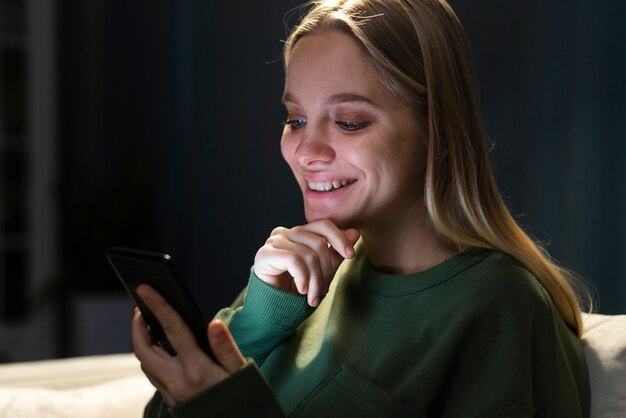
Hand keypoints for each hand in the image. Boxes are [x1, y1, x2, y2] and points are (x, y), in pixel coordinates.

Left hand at [132, 284, 244, 405]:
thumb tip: (214, 324)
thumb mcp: (241, 372)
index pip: (173, 329)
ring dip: (142, 342)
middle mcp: (178, 381)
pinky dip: (150, 358)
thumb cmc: (241, 398)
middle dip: (137, 327)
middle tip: (140, 309)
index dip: (158, 306)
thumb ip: (226, 348)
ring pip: (145, 364)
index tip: (145, 289)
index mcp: (197, 369)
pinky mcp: (171, 401)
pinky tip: (159, 349)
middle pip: (144, 349)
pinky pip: (152, 375)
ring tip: (147, 324)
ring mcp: (171, 393)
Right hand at [253, 219, 359, 306]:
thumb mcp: (321, 271)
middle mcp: (285, 233)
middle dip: (326, 270)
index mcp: (299, 233)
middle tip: (323, 291)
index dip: (339, 238)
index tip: (351, 255)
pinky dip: (302, 278)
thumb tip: (355, 232)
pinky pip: (294, 261)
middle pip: (318, 243)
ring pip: (308, 255)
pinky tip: (302, 291)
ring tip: (313, 297)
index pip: (323, 225)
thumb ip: (335, 252)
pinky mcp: (265, 254)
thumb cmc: (295, 288)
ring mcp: (274, 242)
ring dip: (315, 281)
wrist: (272, 307)